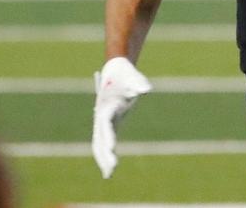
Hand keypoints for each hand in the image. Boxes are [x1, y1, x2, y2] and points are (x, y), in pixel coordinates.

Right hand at [92, 56, 151, 178]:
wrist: (116, 71)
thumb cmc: (127, 74)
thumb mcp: (134, 77)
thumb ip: (138, 83)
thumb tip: (146, 90)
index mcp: (108, 104)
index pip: (105, 122)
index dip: (108, 135)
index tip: (111, 147)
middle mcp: (102, 114)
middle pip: (100, 137)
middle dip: (105, 153)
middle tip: (112, 168)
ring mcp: (103, 121)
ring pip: (99, 143)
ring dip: (103, 159)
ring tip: (109, 175)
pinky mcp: (108, 125)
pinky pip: (104, 143)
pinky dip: (105, 156)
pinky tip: (108, 171)